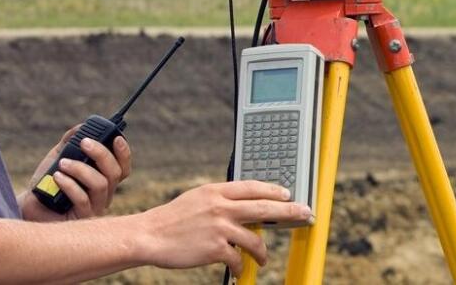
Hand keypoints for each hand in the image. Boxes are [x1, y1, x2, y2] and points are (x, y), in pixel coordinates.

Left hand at [19, 125, 132, 221]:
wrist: (28, 206)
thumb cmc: (47, 183)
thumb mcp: (59, 158)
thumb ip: (70, 143)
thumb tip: (81, 127)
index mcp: (104, 180)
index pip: (122, 168)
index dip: (124, 153)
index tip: (116, 138)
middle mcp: (104, 195)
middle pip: (115, 173)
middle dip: (101, 154)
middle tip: (84, 142)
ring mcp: (95, 208)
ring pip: (100, 184)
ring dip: (81, 169)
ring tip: (62, 163)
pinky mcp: (81, 218)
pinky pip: (83, 199)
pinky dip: (70, 184)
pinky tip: (57, 177)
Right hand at [136, 181, 311, 276]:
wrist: (149, 235)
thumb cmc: (173, 218)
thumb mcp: (198, 197)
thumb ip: (222, 198)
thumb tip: (246, 202)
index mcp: (217, 191)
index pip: (254, 187)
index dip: (275, 190)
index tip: (289, 194)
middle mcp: (221, 207)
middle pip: (265, 207)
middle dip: (290, 211)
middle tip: (305, 214)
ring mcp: (220, 228)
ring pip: (255, 239)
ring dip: (262, 252)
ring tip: (263, 259)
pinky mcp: (215, 248)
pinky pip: (238, 258)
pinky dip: (241, 265)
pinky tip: (239, 268)